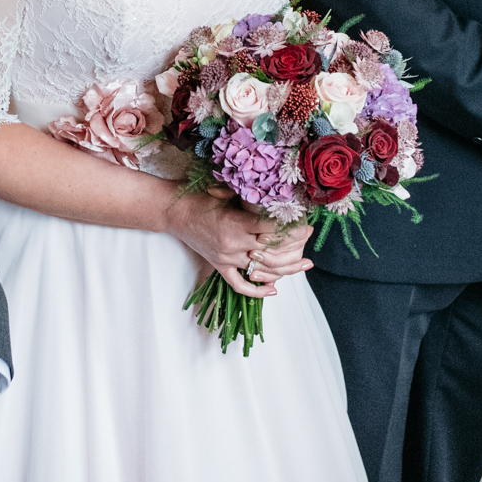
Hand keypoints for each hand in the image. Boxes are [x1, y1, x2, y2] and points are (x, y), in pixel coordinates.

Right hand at [165, 187, 306, 297]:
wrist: (172, 212)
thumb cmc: (197, 197)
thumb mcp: (223, 190)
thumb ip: (247, 195)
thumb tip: (274, 193)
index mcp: (235, 224)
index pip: (271, 230)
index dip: (291, 228)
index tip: (304, 223)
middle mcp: (233, 244)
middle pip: (271, 252)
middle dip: (294, 246)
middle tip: (309, 238)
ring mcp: (226, 258)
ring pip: (261, 270)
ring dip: (286, 270)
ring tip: (305, 264)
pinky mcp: (219, 266)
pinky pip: (239, 284)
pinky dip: (257, 291)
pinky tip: (274, 290)